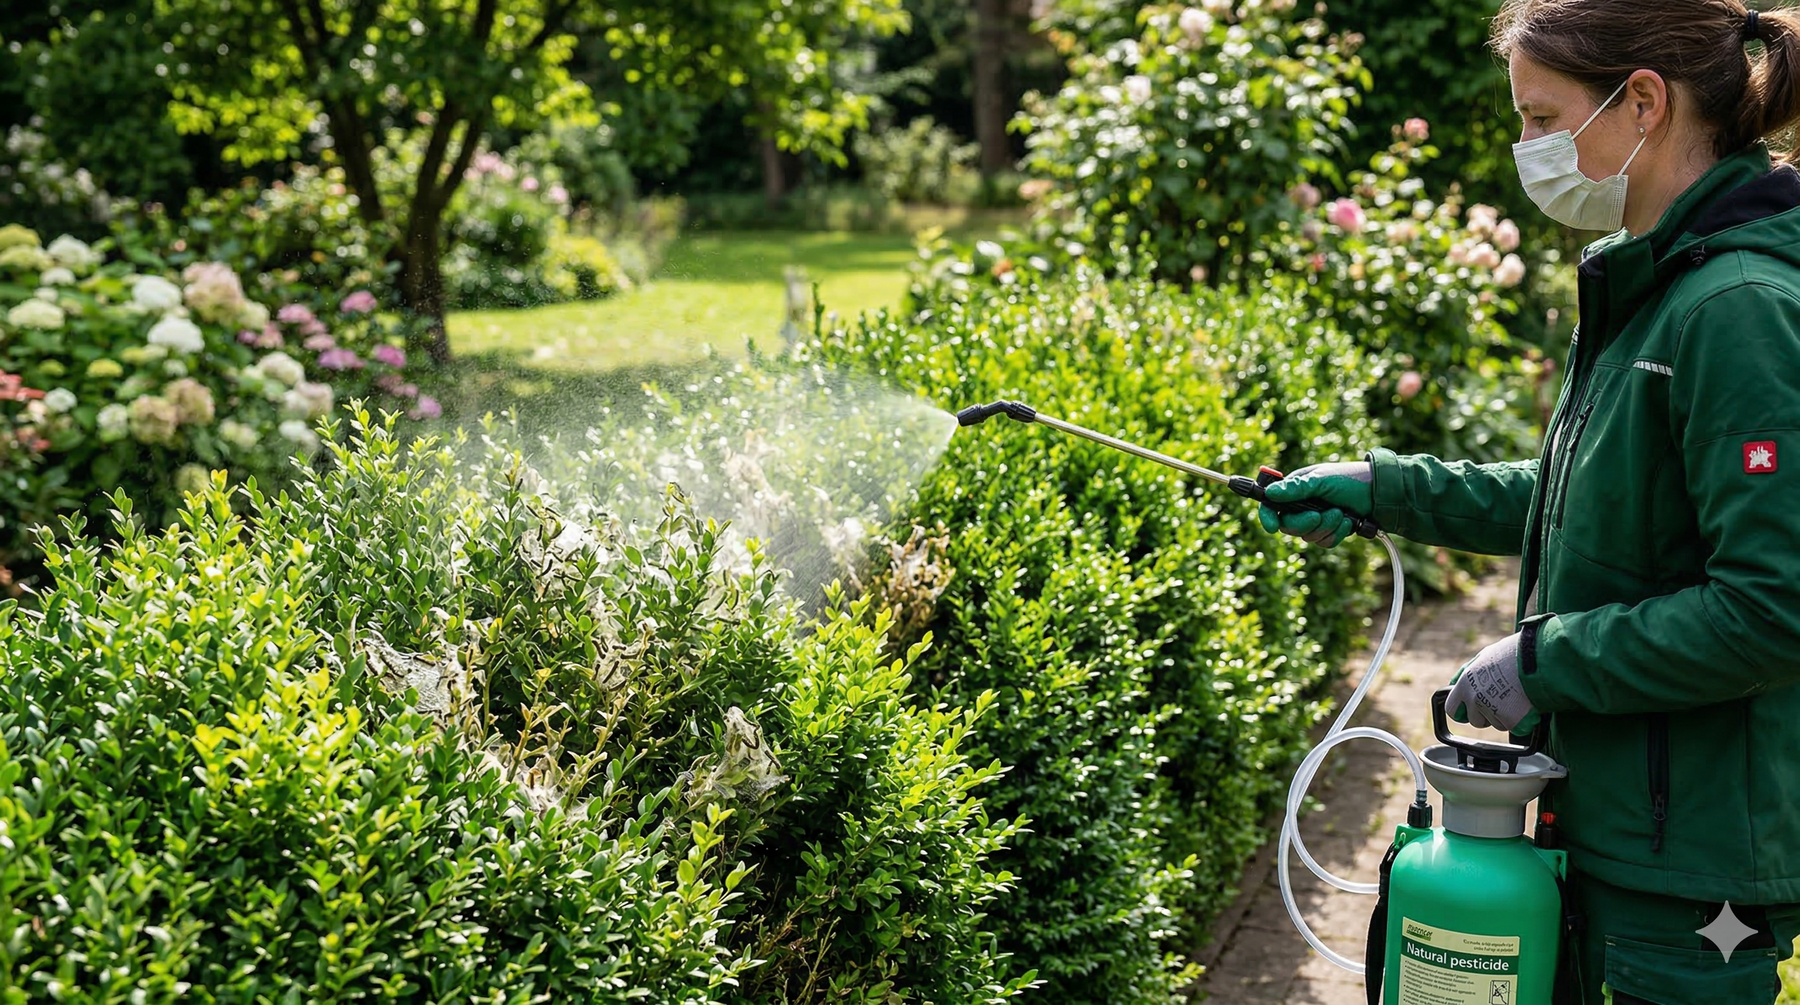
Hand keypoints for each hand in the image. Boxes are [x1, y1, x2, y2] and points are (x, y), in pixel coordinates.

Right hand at [1257, 461, 1373, 547]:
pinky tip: (1347, 523)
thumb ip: (1296, 488)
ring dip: (1326, 527)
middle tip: (1319, 515)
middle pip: (1288, 525)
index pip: (1271, 505)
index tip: (1272, 526)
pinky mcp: (1330, 531)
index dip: (1267, 516)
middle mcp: (1303, 505)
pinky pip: (1324, 542)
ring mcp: (1317, 519)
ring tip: (1341, 513)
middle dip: (1305, 523)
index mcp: (1295, 489)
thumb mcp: (1321, 480)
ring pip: (1308, 536)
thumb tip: (1270, 493)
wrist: (1380, 493)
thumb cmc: (1350, 480)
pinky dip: (1336, 534)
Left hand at [1446, 633, 1539, 733]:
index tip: (1470, 710)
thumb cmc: (1514, 653)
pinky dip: (1524, 722)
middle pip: (1475, 720)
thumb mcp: (1485, 656)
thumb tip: (1455, 681)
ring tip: (1518, 698)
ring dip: (1507, 717)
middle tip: (1502, 703)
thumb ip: (1469, 672)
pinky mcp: (1511, 721)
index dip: (1462, 711)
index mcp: (1465, 683)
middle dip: (1486, 716)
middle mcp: (1475, 699)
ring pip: (1497, 724)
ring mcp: (1492, 711)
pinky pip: (1516, 728)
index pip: (1452, 709)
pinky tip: (1529, 706)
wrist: (1538, 658)